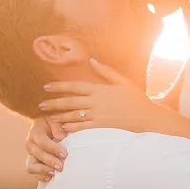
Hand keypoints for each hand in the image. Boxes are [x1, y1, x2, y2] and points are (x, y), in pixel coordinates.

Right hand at [25, 117, 67, 182]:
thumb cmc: (54, 123)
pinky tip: (50, 177)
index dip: (53, 149)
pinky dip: (40, 176)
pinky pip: (33, 172)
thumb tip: (60, 138)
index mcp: (35, 132)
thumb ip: (58, 127)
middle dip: (50, 161)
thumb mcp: (56, 120)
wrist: (47, 126)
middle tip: (62, 166)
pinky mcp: (33, 163)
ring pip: (31, 166)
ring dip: (43, 171)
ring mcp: (30, 155)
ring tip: (54, 173)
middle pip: (38, 154)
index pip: (42, 141)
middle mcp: (30, 144)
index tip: (64, 154)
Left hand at [38, 59, 162, 133]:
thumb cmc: (137, 99)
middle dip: (54, 103)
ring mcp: (98, 116)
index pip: (75, 86)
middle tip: (41, 105)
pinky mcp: (101, 128)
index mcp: (100, 89)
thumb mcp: (124, 81)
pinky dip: (71, 128)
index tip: (46, 87)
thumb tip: (92, 60)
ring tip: (49, 117)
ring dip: (60, 116)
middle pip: (70, 102)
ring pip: (74, 116)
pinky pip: (83, 128)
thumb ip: (106, 71)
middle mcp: (96, 102)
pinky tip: (63, 128)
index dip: (59, 87)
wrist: (148, 118)